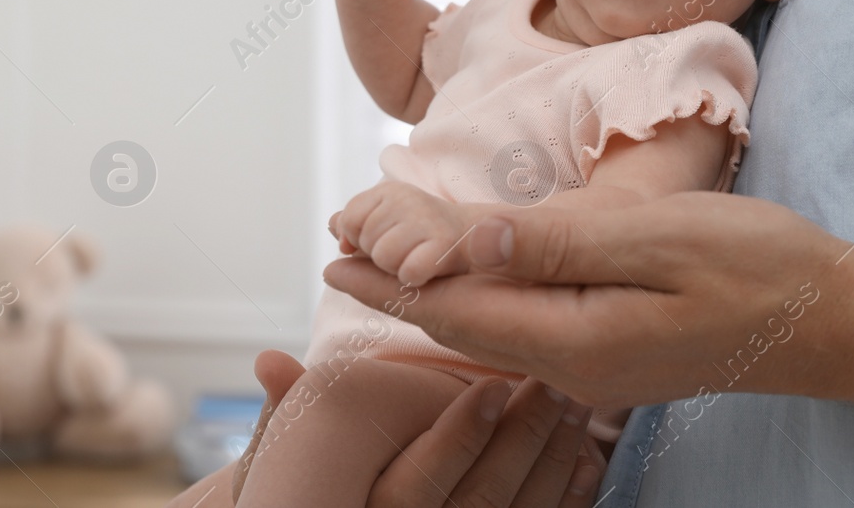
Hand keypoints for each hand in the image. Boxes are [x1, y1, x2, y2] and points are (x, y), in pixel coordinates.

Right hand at [231, 350, 605, 506]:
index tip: (495, 386)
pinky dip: (567, 497)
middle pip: (482, 499)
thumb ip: (286, 413)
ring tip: (575, 405)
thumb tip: (268, 360)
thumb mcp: (281, 458)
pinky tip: (585, 456)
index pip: (422, 482)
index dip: (462, 435)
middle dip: (524, 441)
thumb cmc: (299, 487)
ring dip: (553, 461)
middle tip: (554, 384)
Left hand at [323, 191, 853, 408]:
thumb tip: (470, 238)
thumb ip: (558, 242)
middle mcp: (576, 365)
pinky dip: (487, 300)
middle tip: (340, 257)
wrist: (837, 321)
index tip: (337, 255)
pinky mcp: (619, 352)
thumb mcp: (657, 238)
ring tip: (388, 266)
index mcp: (577, 337)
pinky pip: (530, 329)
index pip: (459, 310)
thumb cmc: (759, 267)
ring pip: (495, 330)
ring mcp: (600, 365)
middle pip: (466, 327)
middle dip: (400, 292)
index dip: (393, 282)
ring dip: (439, 296)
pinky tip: (477, 281)